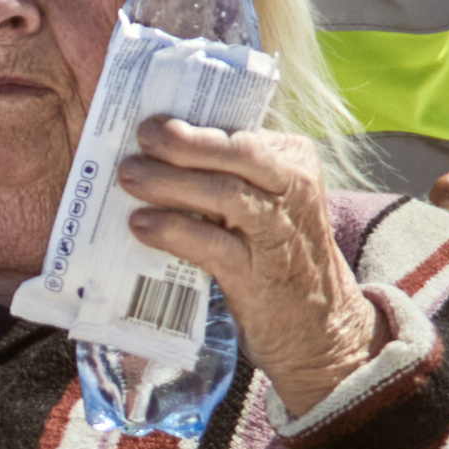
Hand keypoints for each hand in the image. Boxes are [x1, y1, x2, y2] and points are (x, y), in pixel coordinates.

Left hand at [124, 120, 379, 417]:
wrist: (318, 325)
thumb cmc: (277, 252)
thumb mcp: (268, 201)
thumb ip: (230, 174)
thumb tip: (158, 151)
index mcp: (295, 160)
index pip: (240, 133)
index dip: (193, 125)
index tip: (152, 123)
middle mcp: (293, 190)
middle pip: (237, 152)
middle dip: (183, 143)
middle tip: (141, 139)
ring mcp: (278, 233)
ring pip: (224, 194)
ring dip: (169, 183)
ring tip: (130, 178)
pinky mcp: (258, 275)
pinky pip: (210, 244)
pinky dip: (172, 231)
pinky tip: (142, 225)